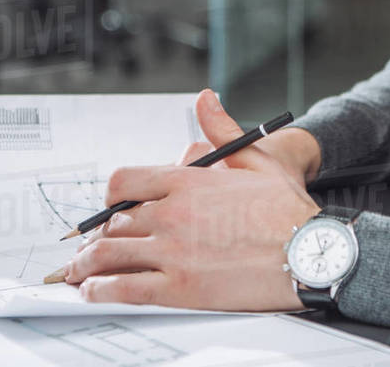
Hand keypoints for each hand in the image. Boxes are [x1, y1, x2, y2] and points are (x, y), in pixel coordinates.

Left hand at [64, 89, 320, 310]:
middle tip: (88, 247)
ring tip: (78, 272)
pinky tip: (93, 291)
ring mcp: (173, 251)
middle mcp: (173, 213)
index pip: (124, 182)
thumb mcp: (256, 158)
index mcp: (187, 180)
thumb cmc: (287, 210)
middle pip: (114, 222)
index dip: (110, 198)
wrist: (311, 252)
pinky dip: (101, 291)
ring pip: (111, 255)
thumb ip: (221, 129)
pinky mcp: (180, 287)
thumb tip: (205, 97)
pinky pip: (126, 288)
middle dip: (97, 236)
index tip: (110, 208)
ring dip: (87, 264)